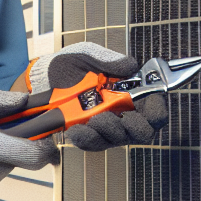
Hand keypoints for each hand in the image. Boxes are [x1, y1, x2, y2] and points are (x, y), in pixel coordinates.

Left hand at [28, 42, 167, 150]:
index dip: (157, 110)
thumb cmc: (68, 65)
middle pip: (142, 132)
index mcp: (129, 92)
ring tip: (93, 119)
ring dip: (108, 131)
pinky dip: (86, 139)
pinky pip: (93, 145)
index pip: (155, 110)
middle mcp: (121, 112)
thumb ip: (107, 59)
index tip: (149, 105)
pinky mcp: (87, 135)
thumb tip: (130, 65)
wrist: (42, 79)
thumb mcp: (86, 55)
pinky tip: (76, 129)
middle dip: (135, 128)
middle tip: (118, 116)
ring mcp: (105, 126)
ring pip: (118, 141)